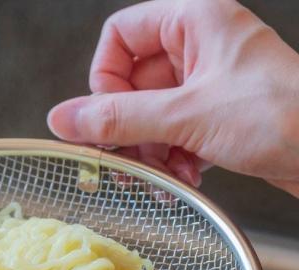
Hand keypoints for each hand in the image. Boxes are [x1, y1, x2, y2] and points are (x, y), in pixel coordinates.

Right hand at [48, 0, 298, 195]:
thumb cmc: (279, 115)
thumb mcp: (185, 116)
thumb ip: (119, 119)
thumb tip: (63, 119)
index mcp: (194, 21)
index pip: (120, 36)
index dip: (105, 79)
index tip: (107, 118)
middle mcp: (200, 46)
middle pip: (134, 84)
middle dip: (131, 129)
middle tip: (132, 159)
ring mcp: (210, 82)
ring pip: (153, 115)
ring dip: (152, 151)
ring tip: (167, 174)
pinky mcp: (219, 116)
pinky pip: (176, 134)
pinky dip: (175, 158)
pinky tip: (188, 178)